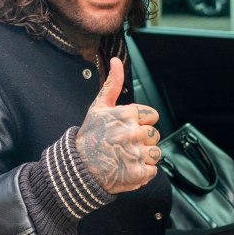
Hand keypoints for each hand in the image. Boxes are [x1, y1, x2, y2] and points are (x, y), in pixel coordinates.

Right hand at [75, 57, 160, 193]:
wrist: (78, 168)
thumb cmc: (89, 137)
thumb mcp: (98, 107)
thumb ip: (113, 84)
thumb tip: (116, 61)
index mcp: (127, 114)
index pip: (152, 116)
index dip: (141, 123)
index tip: (127, 129)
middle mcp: (133, 132)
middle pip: (155, 135)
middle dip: (142, 140)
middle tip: (124, 145)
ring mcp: (136, 153)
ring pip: (156, 153)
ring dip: (144, 157)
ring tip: (125, 157)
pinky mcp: (138, 173)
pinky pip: (152, 170)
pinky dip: (142, 172)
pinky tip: (127, 168)